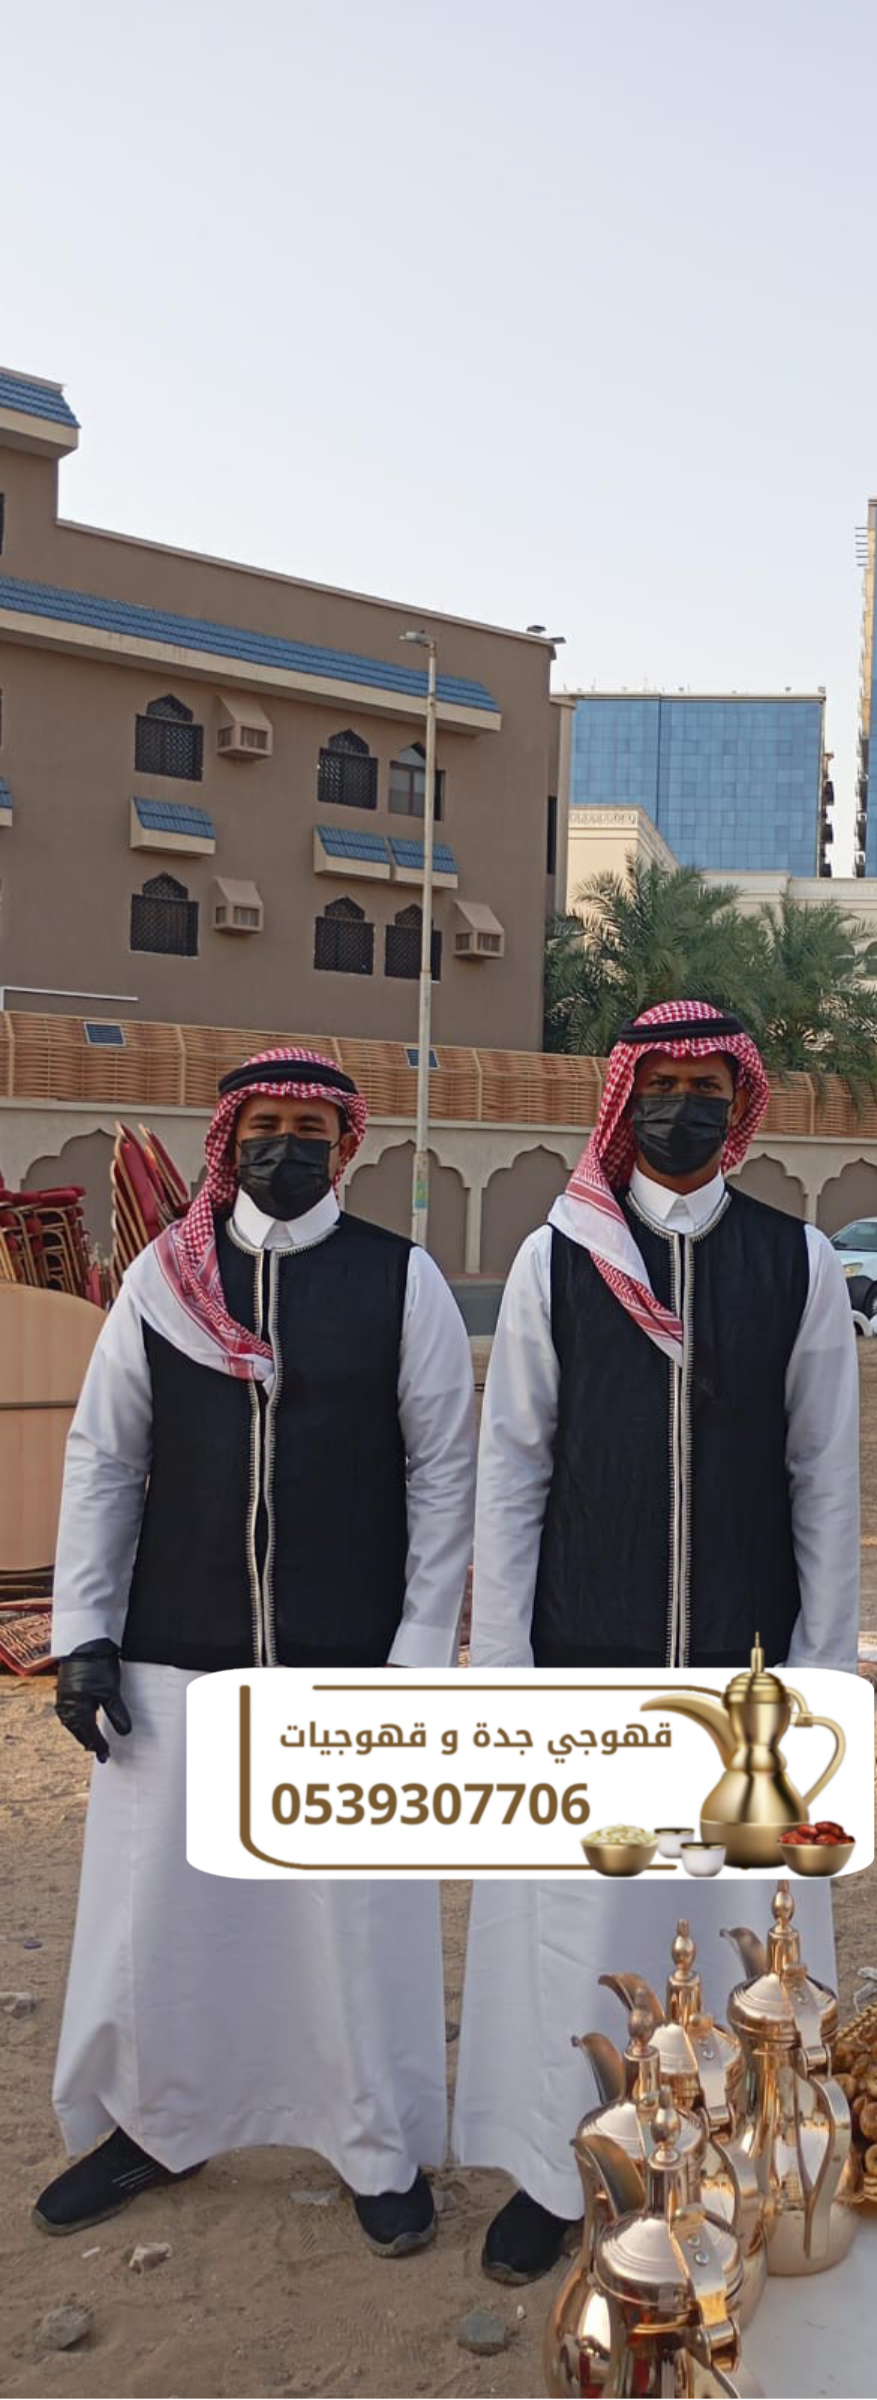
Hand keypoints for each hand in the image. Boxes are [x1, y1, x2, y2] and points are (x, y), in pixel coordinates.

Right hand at [55, 1641, 131, 1763]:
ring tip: (92, 1741)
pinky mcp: (64, 1692)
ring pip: (73, 1725)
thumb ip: (117, 1714)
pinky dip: (79, 1721)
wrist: (83, 1644)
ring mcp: (63, 1701)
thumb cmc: (97, 1667)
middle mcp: (66, 1710)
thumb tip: (125, 1733)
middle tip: (100, 1752)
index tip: (106, 1757)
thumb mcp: (111, 1692)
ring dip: (83, 1733)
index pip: (90, 1736)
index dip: (99, 1747)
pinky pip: (70, 1714)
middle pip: (79, 1733)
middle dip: (90, 1742)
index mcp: (77, 1712)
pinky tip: (85, 1721)